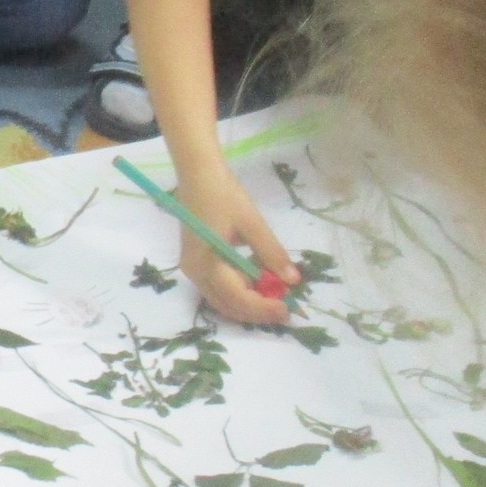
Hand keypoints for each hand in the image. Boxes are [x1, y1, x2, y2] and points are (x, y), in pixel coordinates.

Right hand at [176, 167, 297, 326]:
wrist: (198, 174)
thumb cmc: (224, 195)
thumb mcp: (252, 223)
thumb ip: (271, 253)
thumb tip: (293, 280)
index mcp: (208, 264)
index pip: (238, 297)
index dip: (263, 307)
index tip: (288, 308)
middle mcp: (196, 273)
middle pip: (228, 305)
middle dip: (256, 312)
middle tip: (284, 309)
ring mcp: (193, 269)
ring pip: (222, 300)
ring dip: (248, 304)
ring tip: (274, 297)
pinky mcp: (195, 263)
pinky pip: (218, 288)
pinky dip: (239, 291)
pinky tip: (257, 282)